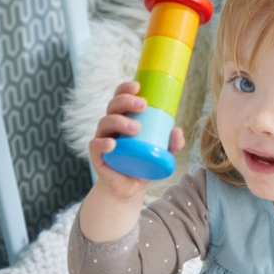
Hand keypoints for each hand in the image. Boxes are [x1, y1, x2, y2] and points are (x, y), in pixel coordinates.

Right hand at [89, 82, 184, 198]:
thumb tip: (178, 131)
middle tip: (142, 105)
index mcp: (124, 118)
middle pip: (113, 106)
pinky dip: (102, 143)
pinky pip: (95, 146)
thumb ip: (172, 144)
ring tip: (136, 128)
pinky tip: (112, 144)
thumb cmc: (144, 164)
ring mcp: (102, 139)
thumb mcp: (162, 154)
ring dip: (119, 121)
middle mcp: (111, 125)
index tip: (138, 87)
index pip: (121, 97)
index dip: (126, 89)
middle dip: (126, 101)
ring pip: (105, 123)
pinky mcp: (97, 155)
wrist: (130, 187)